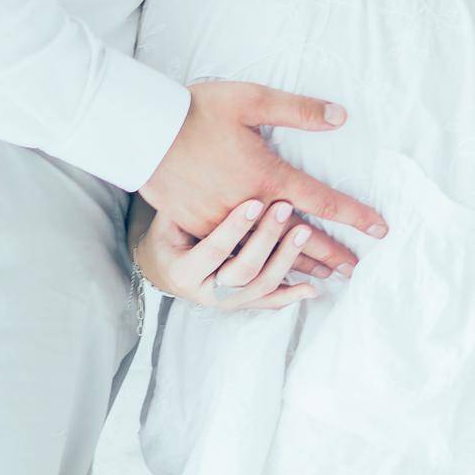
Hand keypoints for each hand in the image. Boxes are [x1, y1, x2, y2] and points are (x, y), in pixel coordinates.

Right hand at [134, 197, 318, 312]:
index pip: (214, 251)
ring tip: (304, 232)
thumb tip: (199, 170)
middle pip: (243, 272)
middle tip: (284, 207)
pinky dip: (292, 295)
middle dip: (266, 239)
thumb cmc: (168, 235)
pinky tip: (312, 287)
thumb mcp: (168, 217)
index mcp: (184, 271)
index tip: (255, 203)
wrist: (163, 268)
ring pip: (261, 286)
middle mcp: (205, 293)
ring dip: (286, 259)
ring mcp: (227, 302)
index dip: (234, 228)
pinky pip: (269, 302)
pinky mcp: (243, 303)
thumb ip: (186, 201)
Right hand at [138, 79, 384, 279]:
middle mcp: (249, 207)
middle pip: (300, 239)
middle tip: (357, 268)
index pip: (322, 201)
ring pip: (268, 254)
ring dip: (299, 266)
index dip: (354, 215)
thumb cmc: (199, 111)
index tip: (380, 228)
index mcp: (267, 176)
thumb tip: (340, 115)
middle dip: (332, 253)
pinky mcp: (198, 228)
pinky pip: (235, 257)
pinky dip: (259, 268)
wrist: (144, 132)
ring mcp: (222, 223)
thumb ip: (298, 110)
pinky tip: (271, 275)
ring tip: (324, 277)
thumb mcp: (252, 99)